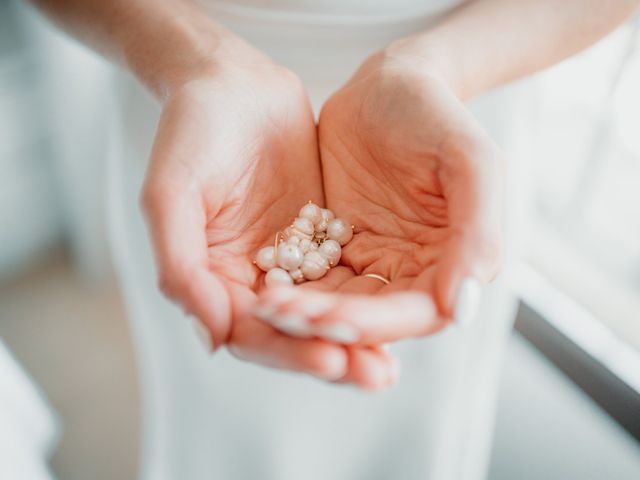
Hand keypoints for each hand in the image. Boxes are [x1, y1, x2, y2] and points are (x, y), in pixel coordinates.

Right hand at [140, 46, 397, 388]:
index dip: (287, 352)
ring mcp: (289, 260)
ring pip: (324, 312)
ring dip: (356, 338)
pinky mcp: (321, 237)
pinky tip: (401, 309)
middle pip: (292, 335)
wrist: (233, 84)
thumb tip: (212, 338)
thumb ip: (180, 264)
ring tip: (390, 363)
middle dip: (332, 356)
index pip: (248, 333)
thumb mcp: (171, 192)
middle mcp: (251, 279)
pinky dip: (369, 296)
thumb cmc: (192, 133)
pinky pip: (347, 274)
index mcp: (211, 279)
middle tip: (375, 375)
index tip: (329, 359)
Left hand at [257, 51, 503, 344]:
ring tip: (265, 308)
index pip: (418, 313)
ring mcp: (372, 261)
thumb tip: (461, 309)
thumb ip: (478, 233)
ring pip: (337, 305)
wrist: (387, 86)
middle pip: (372, 319)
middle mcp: (412, 272)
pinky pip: (312, 277)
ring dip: (302, 314)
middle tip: (282, 317)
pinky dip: (290, 288)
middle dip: (327, 324)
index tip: (332, 320)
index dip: (376, 324)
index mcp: (453, 262)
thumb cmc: (435, 115)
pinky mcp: (336, 247)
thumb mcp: (469, 160)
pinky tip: (261, 289)